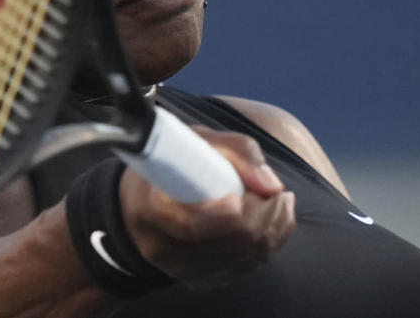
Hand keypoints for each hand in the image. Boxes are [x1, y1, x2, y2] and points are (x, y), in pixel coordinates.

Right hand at [119, 127, 295, 288]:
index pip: (200, 223)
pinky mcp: (197, 280)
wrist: (139, 201)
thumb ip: (238, 152)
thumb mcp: (199, 139)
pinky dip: (263, 247)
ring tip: (276, 205)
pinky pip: (243, 269)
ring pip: (245, 259)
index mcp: (154, 206)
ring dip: (272, 232)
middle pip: (233, 242)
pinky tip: (264, 226)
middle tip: (280, 196)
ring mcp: (180, 269)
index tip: (260, 190)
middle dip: (268, 218)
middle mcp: (164, 246)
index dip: (240, 210)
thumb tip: (272, 186)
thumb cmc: (171, 163)